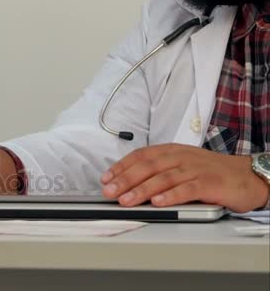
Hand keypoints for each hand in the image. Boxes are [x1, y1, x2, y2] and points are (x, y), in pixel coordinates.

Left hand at [101, 144, 269, 212]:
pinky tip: (158, 202)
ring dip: (141, 189)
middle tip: (109, 192)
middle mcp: (181, 157)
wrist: (247, 176)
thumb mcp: (181, 166)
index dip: (121, 166)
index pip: (141, 156)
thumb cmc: (210, 172)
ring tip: (126, 200)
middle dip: (125, 179)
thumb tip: (128, 184)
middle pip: (148, 166)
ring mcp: (195, 169)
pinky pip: (187, 189)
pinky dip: (171, 196)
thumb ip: (158, 172)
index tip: (105, 178)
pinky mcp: (209, 183)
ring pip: (163, 178)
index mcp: (171, 151)